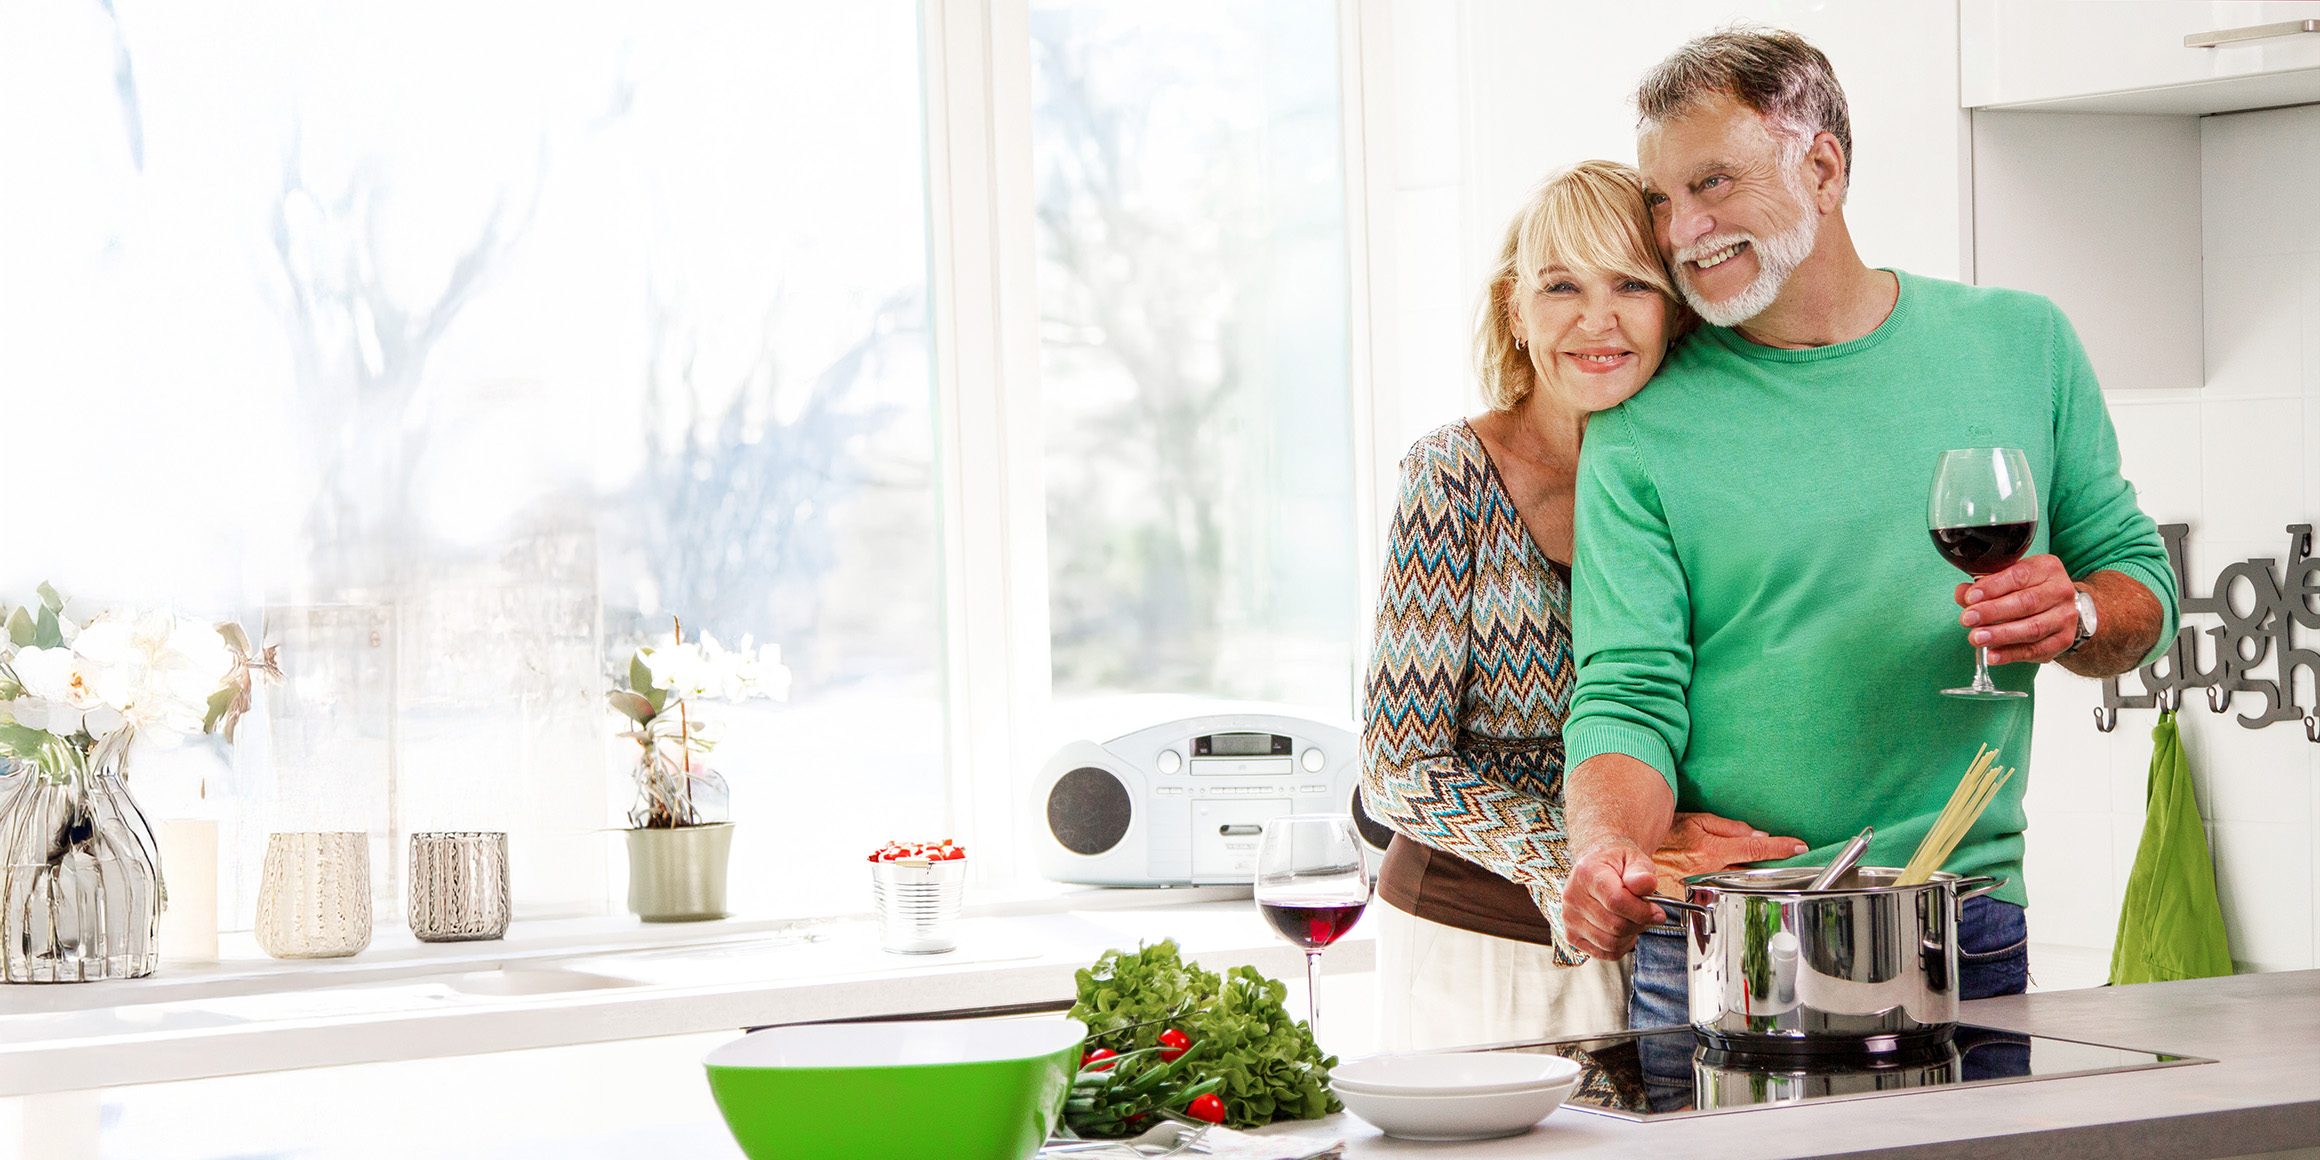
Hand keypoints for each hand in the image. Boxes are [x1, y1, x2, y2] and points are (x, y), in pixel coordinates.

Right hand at [1562, 839, 1664, 958]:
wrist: (1598, 868)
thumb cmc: (1618, 864)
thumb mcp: (1634, 859)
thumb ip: (1641, 872)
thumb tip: (1647, 884)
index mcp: (1586, 873)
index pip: (1616, 901)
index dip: (1641, 911)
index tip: (1657, 911)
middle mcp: (1572, 897)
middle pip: (1615, 925)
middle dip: (1639, 923)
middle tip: (1648, 914)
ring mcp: (1570, 919)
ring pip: (1611, 943)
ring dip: (1631, 935)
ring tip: (1635, 920)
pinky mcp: (1572, 936)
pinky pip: (1604, 953)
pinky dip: (1621, 946)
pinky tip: (1624, 931)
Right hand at [1650, 813, 1808, 897]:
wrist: (1633, 858)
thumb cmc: (1666, 835)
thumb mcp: (1697, 820)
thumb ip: (1730, 828)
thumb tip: (1758, 836)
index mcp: (1712, 849)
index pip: (1755, 849)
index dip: (1781, 847)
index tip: (1799, 846)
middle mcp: (1709, 870)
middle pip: (1752, 872)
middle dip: (1770, 867)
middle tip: (1786, 858)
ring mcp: (1703, 887)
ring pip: (1739, 885)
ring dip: (1752, 878)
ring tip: (1758, 871)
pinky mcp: (1695, 898)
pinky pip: (1722, 892)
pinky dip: (1732, 887)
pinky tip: (1732, 881)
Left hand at [1954, 553, 2078, 664]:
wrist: (2059, 607)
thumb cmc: (2029, 588)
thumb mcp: (2008, 578)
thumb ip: (1984, 585)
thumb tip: (1962, 594)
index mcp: (2047, 568)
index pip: (2018, 576)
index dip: (1992, 587)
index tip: (1970, 597)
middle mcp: (2061, 591)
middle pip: (2026, 603)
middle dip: (1993, 612)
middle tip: (1967, 619)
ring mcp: (2065, 617)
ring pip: (2032, 628)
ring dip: (2001, 635)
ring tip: (1976, 638)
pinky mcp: (2063, 640)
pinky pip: (2036, 650)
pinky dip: (2012, 654)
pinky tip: (1992, 655)